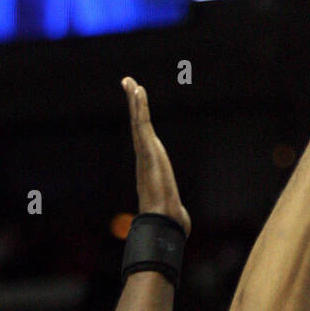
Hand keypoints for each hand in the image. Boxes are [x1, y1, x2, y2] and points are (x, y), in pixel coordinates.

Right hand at [122, 77, 190, 234]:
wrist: (163, 224)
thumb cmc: (169, 224)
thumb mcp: (174, 214)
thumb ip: (176, 215)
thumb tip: (181, 228)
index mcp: (150, 169)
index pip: (145, 141)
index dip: (141, 124)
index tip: (138, 110)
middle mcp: (145, 159)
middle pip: (138, 127)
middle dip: (134, 106)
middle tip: (129, 85)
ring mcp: (144, 154)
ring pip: (138, 121)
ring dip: (134, 100)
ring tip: (130, 82)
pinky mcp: (147, 151)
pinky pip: (142, 123)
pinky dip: (139, 106)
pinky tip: (137, 90)